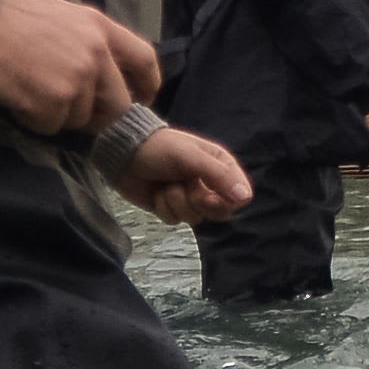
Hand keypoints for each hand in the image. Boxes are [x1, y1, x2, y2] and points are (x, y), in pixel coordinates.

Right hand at [0, 0, 141, 133]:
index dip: (148, 85)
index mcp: (100, 27)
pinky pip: (51, 126)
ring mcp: (75, 78)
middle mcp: (95, 52)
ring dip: (57, 115)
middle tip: (69, 109)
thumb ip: (90, 41)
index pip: (145, 60)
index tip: (143, 99)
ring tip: (30, 90)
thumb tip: (107, 70)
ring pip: (80, 119)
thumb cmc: (9, 18)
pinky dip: (34, 120)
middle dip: (96, 114)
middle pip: (118, 104)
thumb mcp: (64, 15)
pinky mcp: (51, 100)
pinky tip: (17, 97)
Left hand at [111, 125, 251, 225]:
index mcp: (221, 166)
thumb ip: (219, 176)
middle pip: (220, 212)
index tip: (207, 194)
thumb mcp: (191, 158)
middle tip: (184, 186)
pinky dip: (164, 207)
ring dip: (176, 201)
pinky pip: (176, 220)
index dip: (225, 200)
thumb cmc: (160, 148)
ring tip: (165, 184)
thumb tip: (245, 198)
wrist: (123, 154)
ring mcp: (190, 197)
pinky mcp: (172, 208)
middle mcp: (209, 183)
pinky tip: (156, 192)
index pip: (240, 195)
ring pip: (196, 218)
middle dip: (198, 202)